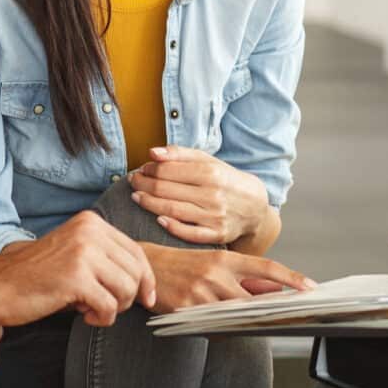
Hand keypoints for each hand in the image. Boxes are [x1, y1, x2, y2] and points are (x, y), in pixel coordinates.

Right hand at [0, 212, 157, 326]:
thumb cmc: (35, 276)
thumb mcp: (74, 254)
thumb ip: (105, 258)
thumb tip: (144, 281)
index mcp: (91, 222)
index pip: (136, 251)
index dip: (146, 279)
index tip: (147, 299)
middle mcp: (89, 231)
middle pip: (136, 271)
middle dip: (128, 297)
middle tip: (104, 306)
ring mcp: (83, 252)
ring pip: (127, 289)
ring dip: (113, 308)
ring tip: (89, 308)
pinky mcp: (75, 277)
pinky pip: (109, 306)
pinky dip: (101, 318)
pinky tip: (83, 315)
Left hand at [129, 147, 270, 245]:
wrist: (255, 208)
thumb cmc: (226, 181)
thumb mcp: (209, 162)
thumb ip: (180, 154)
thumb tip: (153, 152)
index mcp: (211, 173)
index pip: (169, 170)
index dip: (149, 169)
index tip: (141, 169)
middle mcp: (213, 194)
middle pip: (166, 189)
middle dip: (144, 185)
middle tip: (133, 182)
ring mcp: (215, 216)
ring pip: (173, 210)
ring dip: (149, 203)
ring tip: (137, 197)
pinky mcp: (216, 235)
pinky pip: (188, 233)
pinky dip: (171, 226)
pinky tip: (157, 219)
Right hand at [140, 244, 315, 313]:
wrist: (145, 266)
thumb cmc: (184, 265)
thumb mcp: (216, 263)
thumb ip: (246, 278)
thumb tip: (277, 290)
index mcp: (226, 258)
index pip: (266, 267)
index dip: (291, 277)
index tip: (310, 287)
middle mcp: (216, 274)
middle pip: (253, 299)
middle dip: (269, 311)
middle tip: (286, 318)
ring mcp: (201, 292)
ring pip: (234, 316)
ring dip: (243, 323)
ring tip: (247, 323)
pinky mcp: (186, 309)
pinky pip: (213, 328)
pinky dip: (221, 330)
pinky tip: (218, 326)